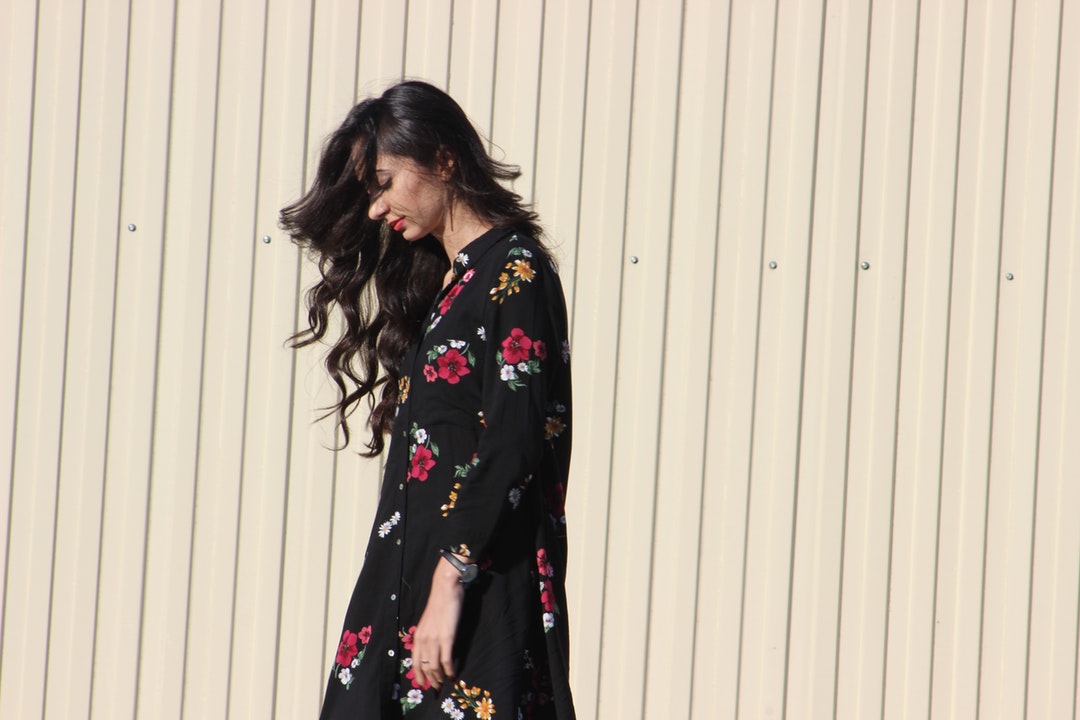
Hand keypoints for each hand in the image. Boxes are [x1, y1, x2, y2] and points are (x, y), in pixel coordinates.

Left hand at [410, 556, 466, 691]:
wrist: (445, 589)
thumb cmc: (439, 604)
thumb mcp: (429, 622)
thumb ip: (429, 636)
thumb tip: (432, 650)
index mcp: (418, 637)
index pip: (415, 662)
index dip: (419, 676)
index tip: (425, 685)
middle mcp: (423, 640)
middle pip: (424, 667)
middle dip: (431, 680)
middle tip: (437, 688)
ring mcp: (434, 639)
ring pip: (434, 666)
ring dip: (439, 678)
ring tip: (444, 683)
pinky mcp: (447, 637)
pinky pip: (446, 660)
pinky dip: (449, 670)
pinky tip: (453, 675)